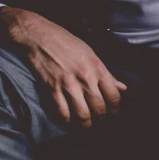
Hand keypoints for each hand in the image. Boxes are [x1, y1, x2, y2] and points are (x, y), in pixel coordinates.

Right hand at [0, 7, 124, 127]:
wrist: (36, 34)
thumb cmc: (64, 41)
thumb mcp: (90, 53)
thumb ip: (106, 73)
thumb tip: (122, 87)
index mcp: (97, 68)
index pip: (114, 97)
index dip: (115, 110)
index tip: (113, 113)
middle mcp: (85, 78)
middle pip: (99, 109)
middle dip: (101, 119)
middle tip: (99, 121)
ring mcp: (68, 84)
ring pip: (82, 114)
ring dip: (85, 124)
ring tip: (86, 125)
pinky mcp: (51, 88)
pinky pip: (62, 112)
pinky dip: (66, 121)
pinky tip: (69, 122)